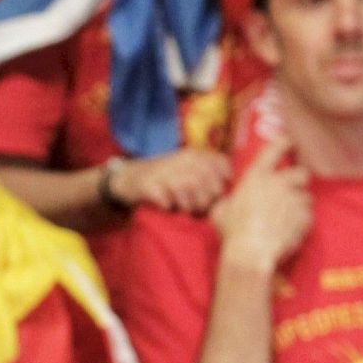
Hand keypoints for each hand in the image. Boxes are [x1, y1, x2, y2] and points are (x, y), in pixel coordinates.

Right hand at [109, 148, 231, 213]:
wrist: (130, 177)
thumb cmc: (166, 176)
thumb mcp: (190, 168)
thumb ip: (211, 174)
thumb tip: (232, 190)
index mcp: (195, 155)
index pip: (221, 166)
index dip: (223, 183)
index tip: (216, 194)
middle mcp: (182, 160)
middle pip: (206, 182)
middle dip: (206, 200)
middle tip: (199, 207)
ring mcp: (165, 171)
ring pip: (188, 190)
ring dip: (188, 205)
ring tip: (183, 208)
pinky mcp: (149, 186)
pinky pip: (167, 201)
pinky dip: (169, 207)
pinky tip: (167, 206)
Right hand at [211, 138, 310, 272]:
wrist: (251, 252)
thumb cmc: (232, 232)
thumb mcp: (220, 212)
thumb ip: (229, 202)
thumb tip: (229, 203)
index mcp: (256, 177)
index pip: (274, 149)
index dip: (283, 143)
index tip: (288, 142)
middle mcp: (278, 183)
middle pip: (301, 173)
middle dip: (298, 182)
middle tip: (290, 192)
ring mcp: (294, 200)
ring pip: (306, 198)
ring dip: (299, 206)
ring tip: (287, 219)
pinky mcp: (305, 218)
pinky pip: (308, 217)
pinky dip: (302, 224)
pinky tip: (290, 232)